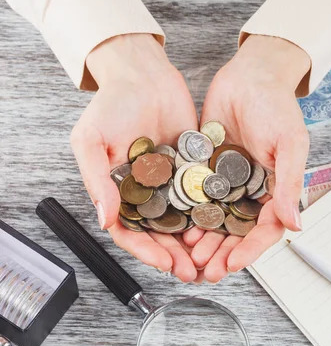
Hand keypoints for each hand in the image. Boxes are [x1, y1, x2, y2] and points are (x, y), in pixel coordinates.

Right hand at [70, 33, 198, 281]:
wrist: (143, 74)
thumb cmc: (111, 104)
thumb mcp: (91, 141)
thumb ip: (96, 180)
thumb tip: (105, 220)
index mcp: (118, 193)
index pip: (130, 232)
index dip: (146, 251)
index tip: (165, 262)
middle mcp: (144, 194)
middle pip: (159, 234)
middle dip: (174, 256)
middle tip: (192, 272)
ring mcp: (169, 185)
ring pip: (182, 223)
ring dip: (194, 243)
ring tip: (210, 259)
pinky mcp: (192, 172)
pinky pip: (202, 198)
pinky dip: (210, 216)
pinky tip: (224, 229)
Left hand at [183, 35, 310, 281]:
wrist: (248, 77)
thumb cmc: (276, 106)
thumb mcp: (290, 145)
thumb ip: (290, 185)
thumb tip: (295, 225)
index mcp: (274, 191)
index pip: (264, 231)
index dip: (249, 251)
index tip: (232, 264)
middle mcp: (250, 193)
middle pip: (236, 233)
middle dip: (221, 253)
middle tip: (205, 268)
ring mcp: (226, 185)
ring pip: (214, 222)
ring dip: (203, 241)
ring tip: (189, 254)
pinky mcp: (204, 173)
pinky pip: (195, 200)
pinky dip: (188, 216)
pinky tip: (177, 228)